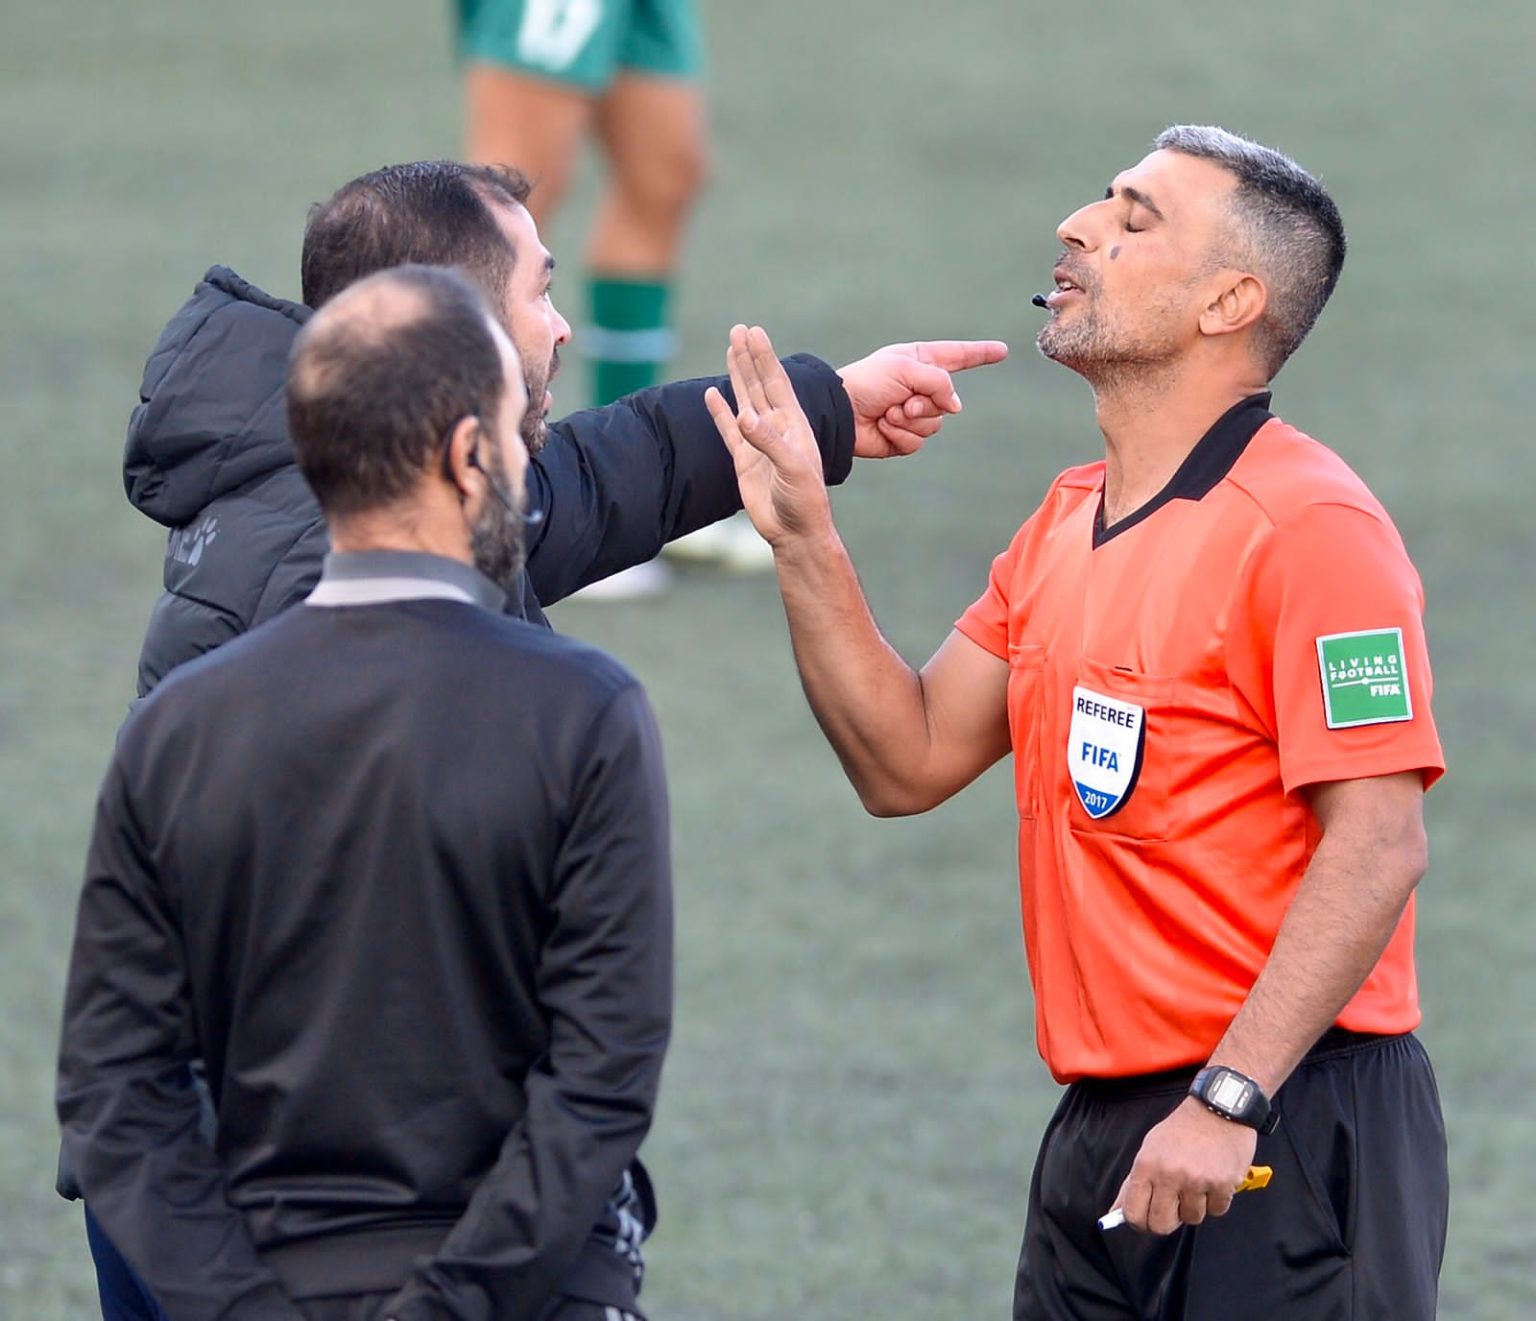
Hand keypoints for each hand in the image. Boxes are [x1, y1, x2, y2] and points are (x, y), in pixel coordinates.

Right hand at [705, 324, 834, 546]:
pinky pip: (728, 430)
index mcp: (794, 425)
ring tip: (731, 349)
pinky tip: (712, 393)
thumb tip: (744, 416)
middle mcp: (777, 428)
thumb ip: (769, 442)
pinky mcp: (744, 460)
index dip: (765, 357)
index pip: (776, 382)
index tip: (755, 333)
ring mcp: (759, 442)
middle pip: (760, 384)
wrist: (795, 532)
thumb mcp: (793, 468)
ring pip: (745, 401)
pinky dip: (720, 412)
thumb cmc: (805, 500)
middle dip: (750, 357)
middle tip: (739, 329)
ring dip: (737, 376)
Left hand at [836, 339, 1007, 457]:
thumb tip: (955, 408)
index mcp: (920, 362)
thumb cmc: (868, 382)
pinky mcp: (903, 438)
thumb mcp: (907, 369)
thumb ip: (939, 383)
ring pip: (934, 425)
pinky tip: (883, 427)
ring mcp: (912, 415)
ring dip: (910, 421)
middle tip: (902, 401)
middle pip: (947, 401)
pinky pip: (917, 443)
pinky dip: (900, 436)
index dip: (980, 354)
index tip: (1002, 350)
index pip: (958, 357)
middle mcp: (919, 388)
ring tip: (888, 413)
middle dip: (926, 404)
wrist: (841, 413)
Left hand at [1106, 1096, 1257, 1234]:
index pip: (1134, 1213)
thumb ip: (1134, 1182)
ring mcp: (1197, 1181)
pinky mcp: (1222, 1184)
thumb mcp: (1150, 1148)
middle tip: (1173, 1208)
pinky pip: (1216, 1211)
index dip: (1140, 1223)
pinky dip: (1216, 1201)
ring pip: (1192, 1219)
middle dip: (1167, 1221)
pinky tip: (1213, 1180)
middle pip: (1161, 1225)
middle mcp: (1169, 1174)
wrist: (1217, 1109)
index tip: (1145, 1221)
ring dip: (1195, 1207)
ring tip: (1197, 1183)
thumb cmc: (1183, 1129)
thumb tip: (1117, 1212)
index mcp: (1146, 1164)